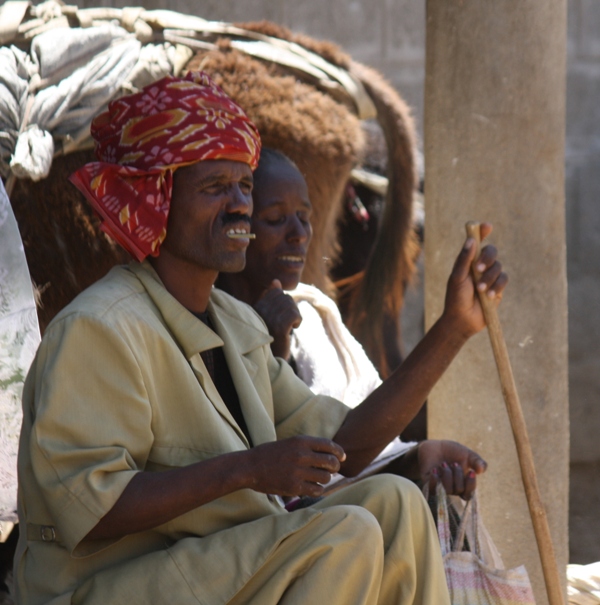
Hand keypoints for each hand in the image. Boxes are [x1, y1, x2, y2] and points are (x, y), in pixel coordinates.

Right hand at [245, 436, 345, 496]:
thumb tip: (331, 453)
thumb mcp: (290, 443)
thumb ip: (308, 446)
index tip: (342, 457)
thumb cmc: (270, 454)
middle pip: (331, 462)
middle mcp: (301, 455)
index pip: (329, 445)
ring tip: (319, 478)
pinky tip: (313, 488)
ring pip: (326, 477)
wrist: (250, 467)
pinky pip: (316, 490)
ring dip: (325, 479)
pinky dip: (318, 490)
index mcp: (301, 441)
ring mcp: (298, 472)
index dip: (339, 452)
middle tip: (333, 470)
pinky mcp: (294, 487)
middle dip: (335, 467)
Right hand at [253, 279, 301, 359]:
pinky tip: (293, 328)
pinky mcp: (279, 328)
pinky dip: (298, 320)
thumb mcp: (270, 316)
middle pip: (285, 297)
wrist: (270, 362)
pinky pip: (294, 314)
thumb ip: (272, 298)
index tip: (282, 316)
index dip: (284, 302)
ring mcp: (268, 320)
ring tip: (290, 326)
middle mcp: (259, 312)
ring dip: (295, 315)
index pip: (276, 292)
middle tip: (288, 322)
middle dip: (291, 308)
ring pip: (290, 304)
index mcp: (255, 308)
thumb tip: (276, 281)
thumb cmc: (270, 338)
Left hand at [418, 439, 486, 499]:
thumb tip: (481, 470)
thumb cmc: (453, 452)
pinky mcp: (428, 484)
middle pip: (458, 490)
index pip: (469, 494)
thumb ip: (477, 461)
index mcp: (463, 484)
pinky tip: (435, 470)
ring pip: (447, 490)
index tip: (471, 472)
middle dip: (458, 475)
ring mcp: (440, 487)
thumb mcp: (467, 454)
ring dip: (447, 475)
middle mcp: (452, 488)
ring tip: (444, 463)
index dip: (471, 485)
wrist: (435, 446)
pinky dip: (435, 479)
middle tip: (454, 463)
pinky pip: (432, 489)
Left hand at [442, 223, 507, 338]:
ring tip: (479, 290)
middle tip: (478, 269)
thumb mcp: (457, 277)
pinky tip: (489, 296)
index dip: (482, 232)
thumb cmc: (455, 298)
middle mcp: (479, 266)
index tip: (487, 226)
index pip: (476, 242)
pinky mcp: (498, 287)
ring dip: (489, 277)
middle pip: (491, 251)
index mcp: (467, 261)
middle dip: (487, 258)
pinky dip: (497, 286)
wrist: (462, 319)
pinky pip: (504, 279)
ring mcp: (489, 276)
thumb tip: (471, 240)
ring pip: (499, 266)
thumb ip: (464, 259)